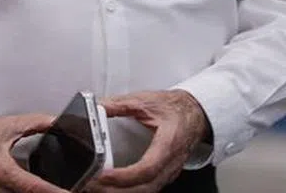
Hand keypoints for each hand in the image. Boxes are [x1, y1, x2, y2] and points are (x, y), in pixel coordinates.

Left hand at [89, 90, 209, 192]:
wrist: (194, 113)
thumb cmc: (174, 108)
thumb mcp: (145, 101)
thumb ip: (119, 104)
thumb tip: (97, 106)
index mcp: (168, 142)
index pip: (147, 168)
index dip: (124, 176)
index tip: (103, 175)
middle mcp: (171, 162)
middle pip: (144, 187)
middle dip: (115, 190)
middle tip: (91, 184)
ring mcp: (169, 172)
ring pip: (146, 192)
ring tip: (97, 187)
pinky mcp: (164, 175)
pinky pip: (147, 189)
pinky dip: (128, 191)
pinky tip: (113, 187)